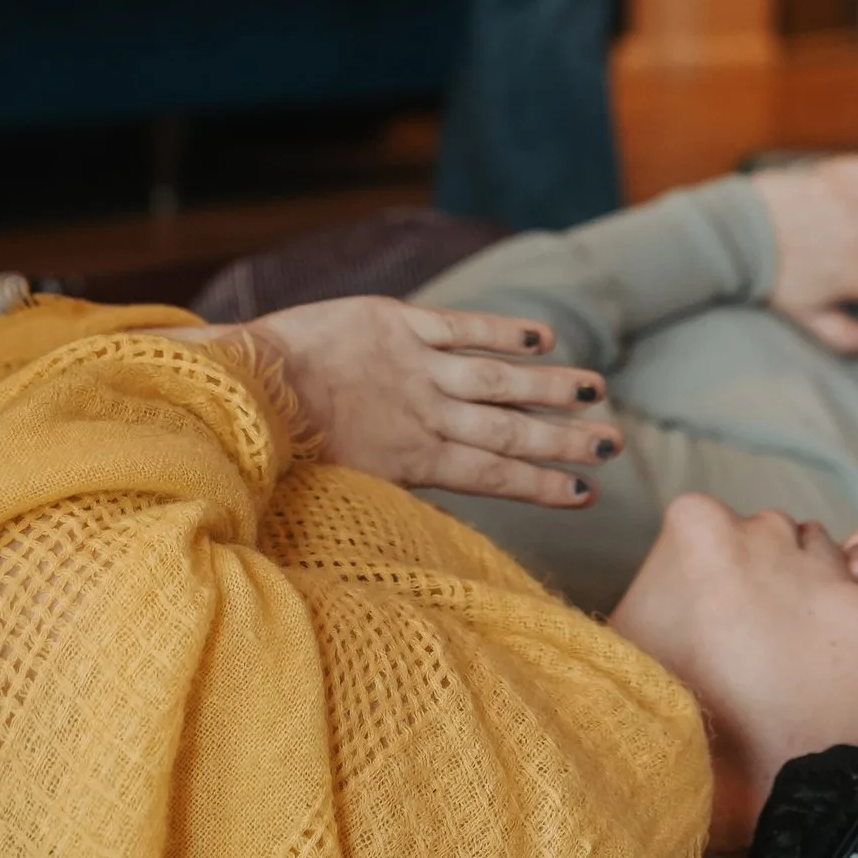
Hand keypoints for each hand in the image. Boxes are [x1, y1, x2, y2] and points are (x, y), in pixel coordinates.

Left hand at [257, 296, 621, 507]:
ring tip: (597, 391)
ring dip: (550, 385)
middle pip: (508, 430)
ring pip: (497, 378)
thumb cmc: (278, 444)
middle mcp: (422, 414)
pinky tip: (542, 336)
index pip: (490, 476)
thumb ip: (383, 496)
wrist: (243, 385)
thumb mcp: (333, 488)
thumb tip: (417, 534)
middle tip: (614, 445)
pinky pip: (461, 326)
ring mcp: (413, 367)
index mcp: (408, 459)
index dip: (541, 485)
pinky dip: (503, 331)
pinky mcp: (397, 324)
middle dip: (564, 440)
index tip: (586, 494)